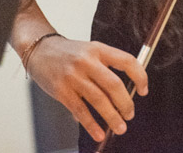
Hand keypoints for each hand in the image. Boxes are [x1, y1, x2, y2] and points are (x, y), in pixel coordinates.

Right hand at [27, 36, 148, 143]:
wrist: (39, 50)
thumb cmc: (67, 53)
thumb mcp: (89, 51)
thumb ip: (105, 68)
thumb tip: (123, 94)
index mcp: (98, 49)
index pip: (126, 61)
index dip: (139, 76)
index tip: (143, 90)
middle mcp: (87, 61)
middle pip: (114, 85)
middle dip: (126, 104)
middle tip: (130, 114)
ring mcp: (73, 76)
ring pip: (99, 100)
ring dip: (112, 117)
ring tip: (120, 127)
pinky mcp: (61, 90)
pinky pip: (80, 110)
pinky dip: (92, 125)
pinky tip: (99, 132)